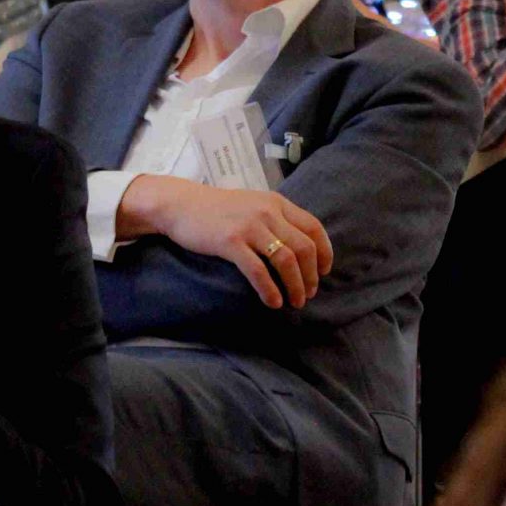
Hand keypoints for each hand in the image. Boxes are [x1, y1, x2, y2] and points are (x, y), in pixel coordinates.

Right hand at [117, 176, 334, 308]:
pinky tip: (273, 302)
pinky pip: (258, 270)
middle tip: (309, 293)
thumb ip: (275, 218)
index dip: (324, 252)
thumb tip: (297, 246)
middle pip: (304, 248)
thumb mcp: (253, 204)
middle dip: (311, 275)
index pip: (313, 228)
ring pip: (286, 260)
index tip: (324, 272)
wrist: (181, 204)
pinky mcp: (231, 242)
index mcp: (277, 203)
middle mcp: (268, 212)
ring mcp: (249, 227)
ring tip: (295, 301)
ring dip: (295, 285)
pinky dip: (270, 289)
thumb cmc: (217, 209)